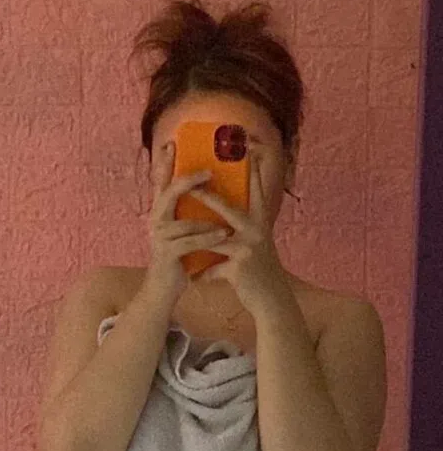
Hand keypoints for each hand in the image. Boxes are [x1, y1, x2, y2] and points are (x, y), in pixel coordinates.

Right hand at [145, 141, 234, 303]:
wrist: (164, 288)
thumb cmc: (179, 257)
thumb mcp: (184, 230)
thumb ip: (191, 211)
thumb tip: (210, 189)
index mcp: (161, 212)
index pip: (161, 182)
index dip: (164, 163)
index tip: (172, 143)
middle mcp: (156, 221)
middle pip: (168, 193)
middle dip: (188, 180)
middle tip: (209, 171)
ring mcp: (159, 238)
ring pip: (183, 222)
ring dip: (206, 218)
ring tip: (226, 212)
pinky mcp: (167, 254)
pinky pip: (189, 242)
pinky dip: (208, 238)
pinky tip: (223, 235)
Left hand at [188, 157, 289, 316]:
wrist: (272, 300)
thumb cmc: (260, 272)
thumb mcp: (256, 246)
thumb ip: (242, 230)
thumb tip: (224, 220)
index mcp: (261, 223)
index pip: (257, 192)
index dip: (254, 171)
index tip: (251, 149)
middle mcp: (257, 231)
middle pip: (230, 209)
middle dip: (209, 197)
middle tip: (192, 185)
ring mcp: (248, 249)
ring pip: (216, 239)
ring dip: (197, 238)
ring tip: (178, 236)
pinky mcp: (239, 268)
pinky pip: (214, 269)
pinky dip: (204, 276)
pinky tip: (195, 281)